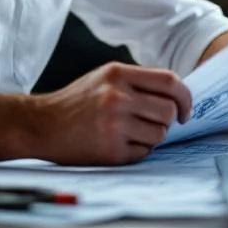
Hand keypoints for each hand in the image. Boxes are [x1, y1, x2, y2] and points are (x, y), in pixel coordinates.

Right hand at [35, 62, 191, 165]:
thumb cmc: (76, 102)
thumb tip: (176, 95)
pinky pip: (144, 153)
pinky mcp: (111, 150)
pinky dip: (137, 151)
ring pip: (159, 134)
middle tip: (152, 123)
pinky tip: (117, 144)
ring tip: (129, 133)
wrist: (41, 125)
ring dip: (151, 137)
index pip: (170, 81)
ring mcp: (114, 124)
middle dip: (167, 121)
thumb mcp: (104, 78)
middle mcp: (117, 97)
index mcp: (118, 74)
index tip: (184, 111)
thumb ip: (137, 82)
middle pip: (168, 111)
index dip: (185, 97)